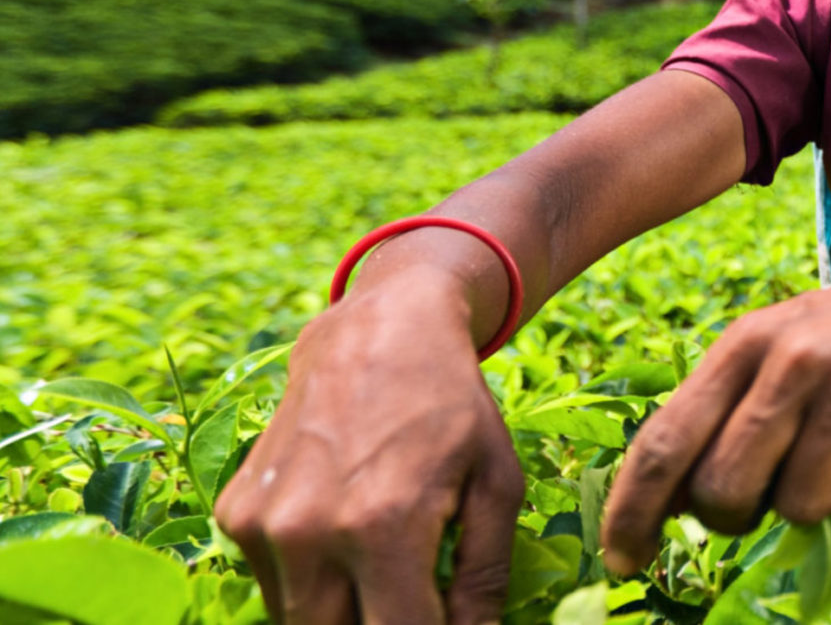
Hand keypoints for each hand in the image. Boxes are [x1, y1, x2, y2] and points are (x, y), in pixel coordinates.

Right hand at [215, 275, 522, 624]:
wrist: (378, 332)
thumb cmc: (451, 407)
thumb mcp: (496, 485)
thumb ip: (486, 577)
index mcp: (383, 528)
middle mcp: (309, 533)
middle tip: (414, 601)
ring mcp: (262, 526)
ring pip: (301, 621)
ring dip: (344, 613)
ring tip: (385, 566)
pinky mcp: (235, 515)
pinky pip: (273, 585)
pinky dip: (311, 583)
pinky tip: (344, 536)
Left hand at [601, 263, 830, 575]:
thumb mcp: (782, 349)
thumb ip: (727, 410)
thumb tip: (670, 502)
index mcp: (746, 342)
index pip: (665, 440)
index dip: (632, 509)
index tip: (621, 557)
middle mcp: (793, 356)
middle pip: (724, 489)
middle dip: (734, 517)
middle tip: (760, 503)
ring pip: (801, 503)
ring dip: (818, 497)